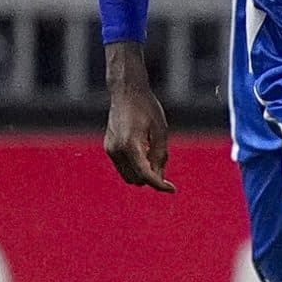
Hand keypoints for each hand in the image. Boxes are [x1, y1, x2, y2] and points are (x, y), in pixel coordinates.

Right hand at [104, 55, 172, 192]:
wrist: (126, 92)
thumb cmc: (147, 108)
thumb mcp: (160, 131)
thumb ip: (160, 156)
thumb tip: (159, 178)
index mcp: (130, 145)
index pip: (146, 175)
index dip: (160, 184)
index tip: (172, 189)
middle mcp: (116, 150)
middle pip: (136, 180)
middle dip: (151, 177)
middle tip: (163, 161)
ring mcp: (110, 149)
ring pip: (128, 176)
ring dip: (143, 173)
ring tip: (152, 151)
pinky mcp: (108, 148)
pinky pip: (123, 167)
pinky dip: (135, 166)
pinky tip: (144, 149)